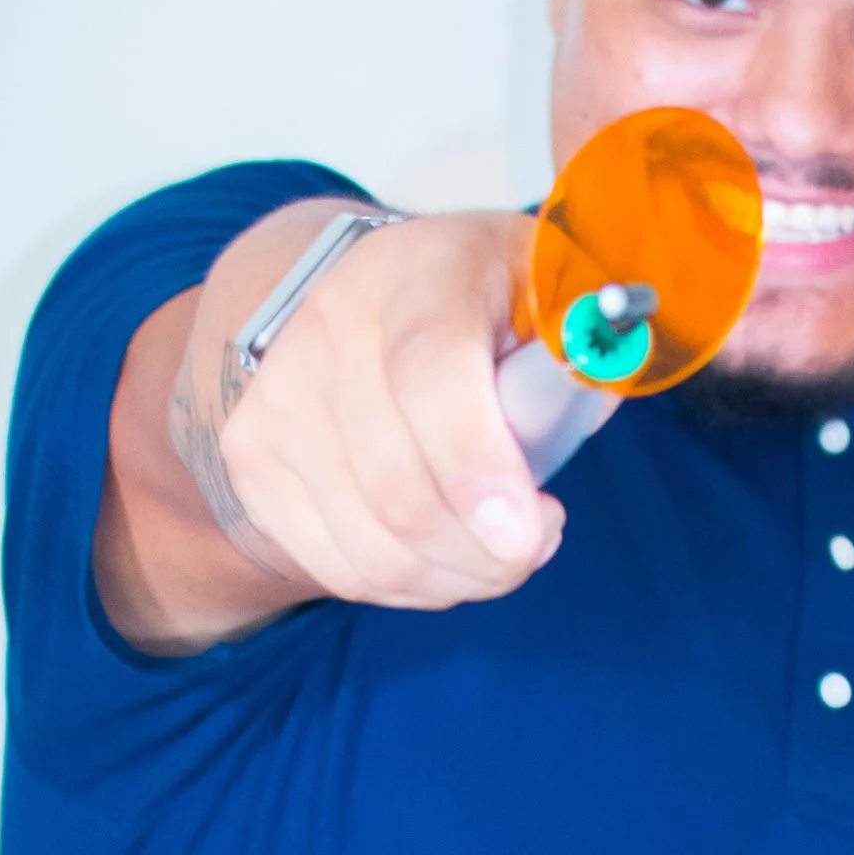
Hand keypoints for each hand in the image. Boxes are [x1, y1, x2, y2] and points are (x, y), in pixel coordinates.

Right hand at [176, 203, 568, 609]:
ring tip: (497, 548)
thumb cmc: (487, 302)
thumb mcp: (552, 291)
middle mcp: (330, 325)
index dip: (478, 467)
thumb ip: (589, 338)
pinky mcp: (252, 459)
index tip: (528, 533)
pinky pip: (338, 566)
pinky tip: (444, 554)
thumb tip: (601, 384)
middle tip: (535, 540)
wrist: (374, 292)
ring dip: (454, 576)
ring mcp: (278, 396)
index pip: (432, 377)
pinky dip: (406, 584)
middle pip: (400, 488)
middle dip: (486, 551)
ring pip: (371, 546)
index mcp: (419, 270)